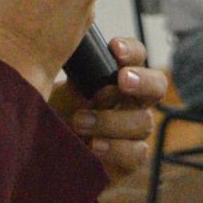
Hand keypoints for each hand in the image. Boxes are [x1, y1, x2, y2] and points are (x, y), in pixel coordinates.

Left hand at [50, 37, 166, 186]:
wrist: (45, 158)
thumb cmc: (56, 116)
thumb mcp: (61, 91)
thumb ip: (75, 73)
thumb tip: (70, 42)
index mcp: (117, 78)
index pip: (137, 57)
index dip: (131, 50)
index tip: (114, 48)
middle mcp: (132, 102)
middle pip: (157, 85)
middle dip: (143, 80)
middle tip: (122, 79)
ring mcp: (134, 132)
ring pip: (143, 121)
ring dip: (112, 120)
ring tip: (79, 121)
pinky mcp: (130, 160)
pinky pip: (137, 153)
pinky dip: (116, 148)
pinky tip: (95, 146)